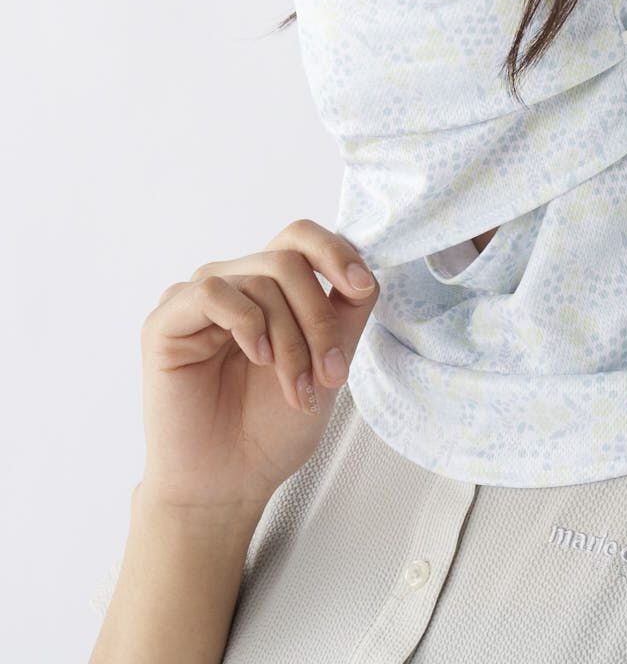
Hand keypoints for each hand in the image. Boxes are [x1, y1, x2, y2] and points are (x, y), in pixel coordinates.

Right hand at [137, 219, 379, 515]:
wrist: (231, 483)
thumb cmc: (272, 427)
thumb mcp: (328, 362)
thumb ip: (346, 313)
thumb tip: (365, 272)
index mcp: (269, 288)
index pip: (299, 237)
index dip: (335, 251)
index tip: (361, 287)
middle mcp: (233, 283)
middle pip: (289, 261)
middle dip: (319, 319)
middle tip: (331, 376)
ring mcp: (197, 299)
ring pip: (261, 281)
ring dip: (291, 341)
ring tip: (297, 391)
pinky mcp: (166, 321)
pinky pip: (214, 292)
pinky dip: (248, 324)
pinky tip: (257, 358)